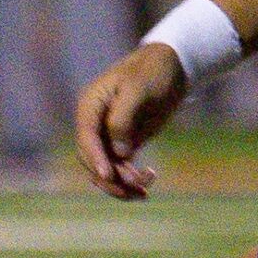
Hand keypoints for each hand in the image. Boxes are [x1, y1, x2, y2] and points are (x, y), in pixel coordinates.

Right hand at [73, 41, 187, 199]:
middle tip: (135, 186)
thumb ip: (123, 118)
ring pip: (106, 169)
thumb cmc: (152, 72)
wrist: (171, 67)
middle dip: (111, 177)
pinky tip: (149, 180)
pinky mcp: (125, 144)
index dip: (95, 158)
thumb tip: (118, 151)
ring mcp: (109, 136)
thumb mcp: (137, 89)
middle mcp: (95, 124)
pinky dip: (132, 179)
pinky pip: (121, 168)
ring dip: (122, 184)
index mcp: (91, 105)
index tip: (108, 176)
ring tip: (145, 189)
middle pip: (92, 159)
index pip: (86, 137)